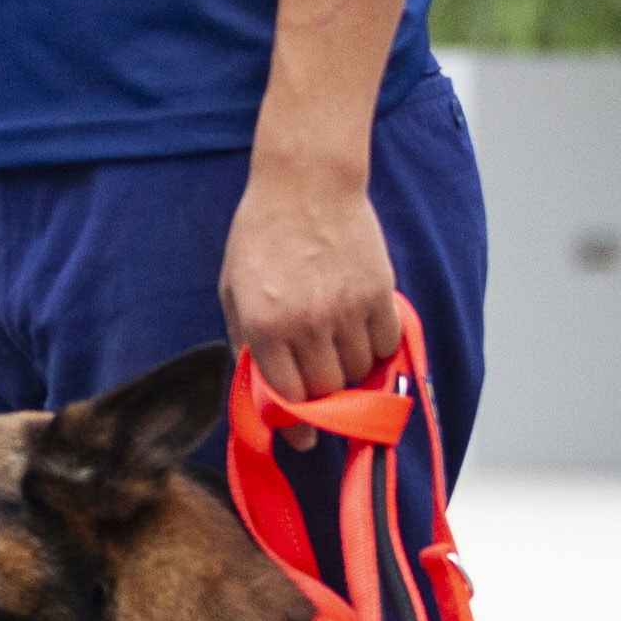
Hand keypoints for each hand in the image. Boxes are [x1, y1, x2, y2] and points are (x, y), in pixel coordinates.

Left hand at [222, 140, 405, 398]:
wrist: (306, 183)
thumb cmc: (261, 233)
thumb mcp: (233, 289)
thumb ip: (246, 342)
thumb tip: (263, 391)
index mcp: (264, 324)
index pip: (288, 397)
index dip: (297, 423)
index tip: (305, 437)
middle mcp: (307, 322)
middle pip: (328, 390)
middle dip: (325, 396)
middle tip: (323, 387)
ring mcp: (346, 309)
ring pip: (360, 371)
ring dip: (351, 371)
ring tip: (339, 349)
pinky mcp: (379, 293)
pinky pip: (387, 344)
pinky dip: (378, 347)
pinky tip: (363, 332)